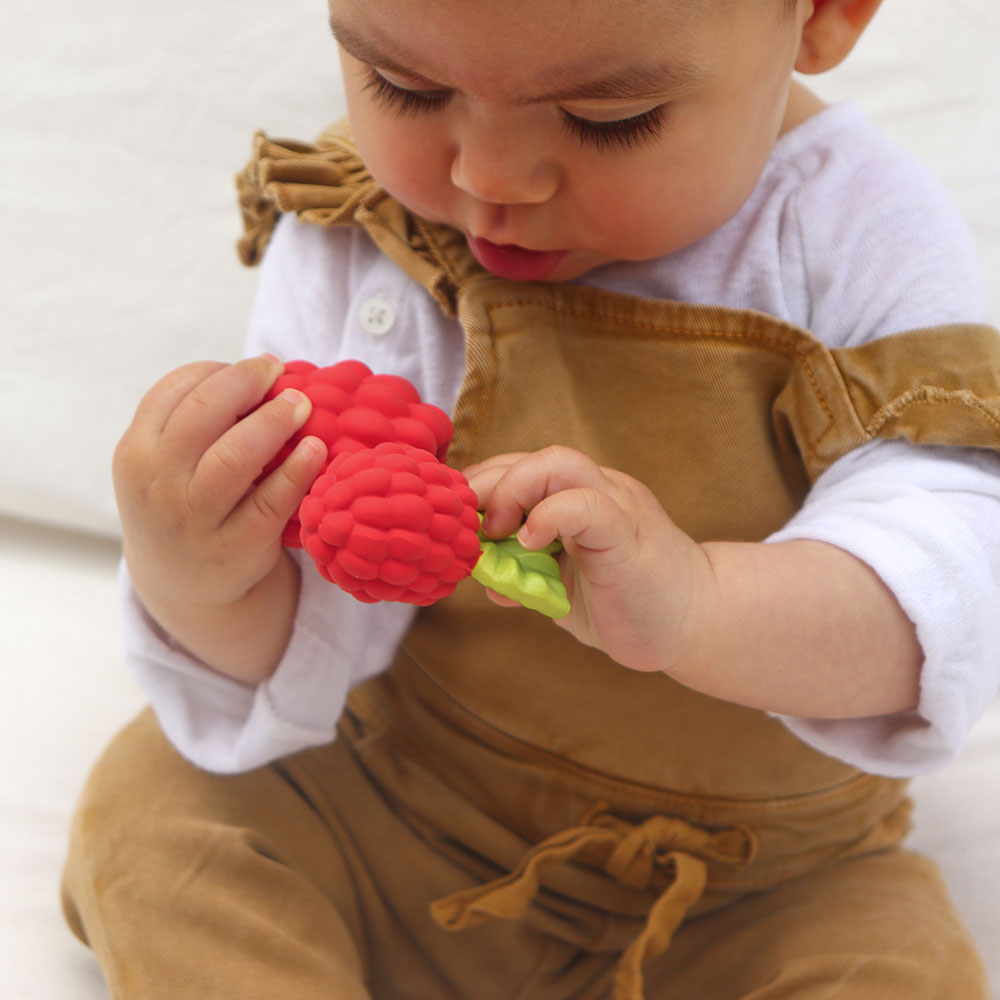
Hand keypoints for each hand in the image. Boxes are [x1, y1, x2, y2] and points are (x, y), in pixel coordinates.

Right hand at [113, 355, 327, 677]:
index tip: (259, 367)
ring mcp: (195, 520)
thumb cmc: (185, 500)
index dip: (221, 370)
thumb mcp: (166, 461)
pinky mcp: (235, 548)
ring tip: (303, 405)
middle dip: (247, 383)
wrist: (182, 582)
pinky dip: (297, 471)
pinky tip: (316, 449)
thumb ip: (197, 419)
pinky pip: (271, 502)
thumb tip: (264, 368)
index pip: (175, 391)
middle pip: (204, 413)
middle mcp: (158, 485)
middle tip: (282, 374)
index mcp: (136, 451)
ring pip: (235, 457)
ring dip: (274, 421)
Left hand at [464, 446, 714, 672]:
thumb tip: (484, 576)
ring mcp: (618, 506)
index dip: (484, 486)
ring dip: (513, 492)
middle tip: (467, 524)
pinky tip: (528, 544)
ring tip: (496, 532)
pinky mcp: (628, 534)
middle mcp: (601, 489)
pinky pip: (586, 505)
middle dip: (488, 484)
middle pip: (536, 457)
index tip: (457, 519)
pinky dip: (548, 517)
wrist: (695, 624)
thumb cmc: (630, 603)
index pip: (523, 467)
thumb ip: (527, 576)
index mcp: (582, 496)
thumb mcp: (564, 588)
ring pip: (560, 464)